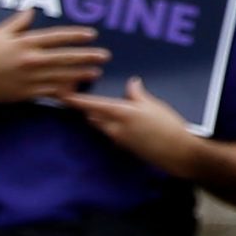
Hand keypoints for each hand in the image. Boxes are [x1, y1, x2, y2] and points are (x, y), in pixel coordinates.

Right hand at [0, 10, 109, 108]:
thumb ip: (18, 22)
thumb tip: (32, 9)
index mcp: (25, 43)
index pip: (57, 37)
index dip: (76, 36)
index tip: (92, 35)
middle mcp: (30, 60)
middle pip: (65, 57)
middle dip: (87, 56)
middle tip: (105, 56)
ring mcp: (28, 78)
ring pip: (60, 76)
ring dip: (80, 74)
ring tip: (96, 73)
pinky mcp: (24, 93)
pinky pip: (48, 92)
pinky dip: (63, 91)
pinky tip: (75, 90)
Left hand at [60, 76, 196, 176]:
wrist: (174, 151)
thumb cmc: (167, 125)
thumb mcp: (154, 105)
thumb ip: (138, 94)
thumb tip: (131, 83)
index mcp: (121, 113)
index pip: (91, 105)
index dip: (75, 100)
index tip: (61, 94)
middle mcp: (113, 127)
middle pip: (92, 116)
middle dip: (87, 107)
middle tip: (84, 96)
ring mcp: (116, 139)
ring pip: (100, 125)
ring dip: (98, 116)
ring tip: (102, 106)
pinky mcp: (122, 146)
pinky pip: (109, 132)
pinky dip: (110, 124)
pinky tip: (121, 120)